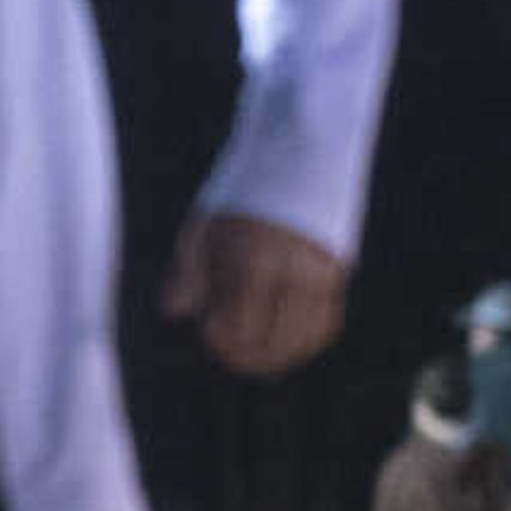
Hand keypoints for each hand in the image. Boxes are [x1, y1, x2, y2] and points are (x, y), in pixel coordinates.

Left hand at [159, 208, 347, 378]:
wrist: (298, 156)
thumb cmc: (240, 195)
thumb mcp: (203, 227)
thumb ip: (189, 273)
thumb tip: (172, 312)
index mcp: (252, 262)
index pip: (239, 329)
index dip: (221, 340)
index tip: (208, 329)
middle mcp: (292, 272)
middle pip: (271, 341)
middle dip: (244, 353)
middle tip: (224, 346)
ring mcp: (320, 274)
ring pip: (302, 339)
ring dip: (276, 354)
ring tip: (250, 351)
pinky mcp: (337, 273)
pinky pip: (323, 324)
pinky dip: (302, 340)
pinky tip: (280, 339)